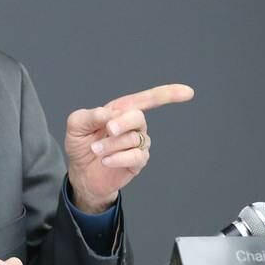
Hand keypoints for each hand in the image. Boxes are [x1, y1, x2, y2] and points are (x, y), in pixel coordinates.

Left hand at [66, 84, 193, 213]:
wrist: (81, 172)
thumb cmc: (81, 144)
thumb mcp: (77, 125)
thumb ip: (90, 115)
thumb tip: (108, 114)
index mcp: (121, 111)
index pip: (148, 99)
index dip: (168, 94)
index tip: (188, 92)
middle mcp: (133, 125)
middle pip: (139, 117)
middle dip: (122, 122)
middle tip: (108, 130)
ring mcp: (138, 143)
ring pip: (133, 139)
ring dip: (110, 145)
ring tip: (96, 150)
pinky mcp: (138, 162)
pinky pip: (136, 156)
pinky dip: (118, 157)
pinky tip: (106, 160)